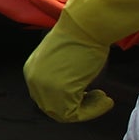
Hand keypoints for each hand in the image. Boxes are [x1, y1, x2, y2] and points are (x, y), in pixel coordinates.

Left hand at [22, 0, 138, 122]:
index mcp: (32, 71)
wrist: (88, 25)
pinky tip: (105, 100)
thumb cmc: (83, 38)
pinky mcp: (60, 92)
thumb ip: (64, 80)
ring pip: (62, 114)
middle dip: (77, 106)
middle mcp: (33, 80)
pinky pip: (73, 114)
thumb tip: (78, 96)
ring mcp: (44, 87)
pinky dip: (92, 111)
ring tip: (103, 98)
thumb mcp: (66, 63)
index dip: (70, 100)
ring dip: (87, 110)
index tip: (90, 94)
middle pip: (52, 108)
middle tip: (98, 98)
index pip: (46, 97)